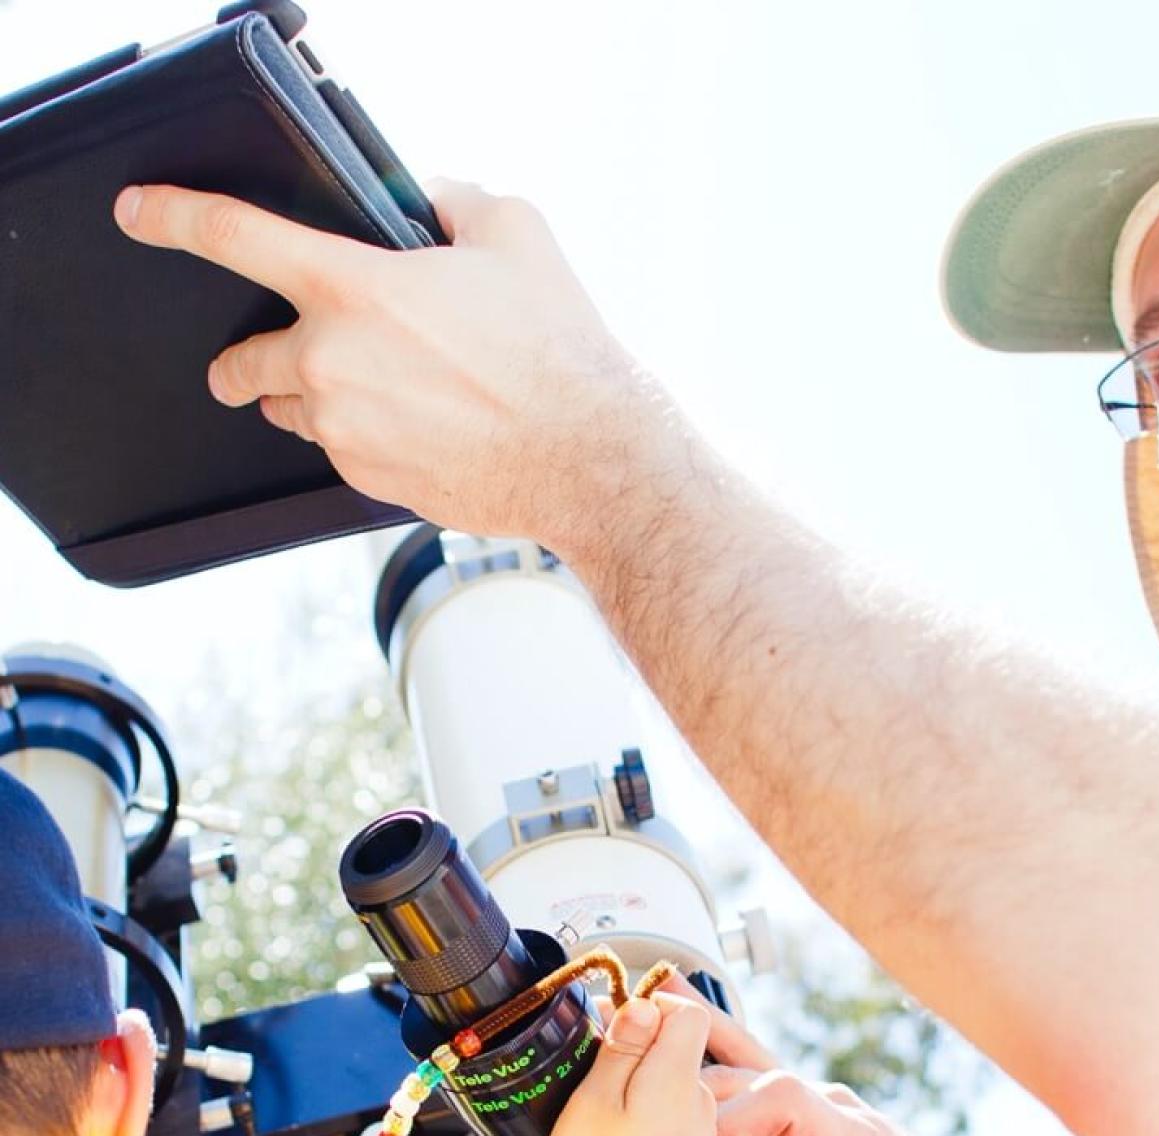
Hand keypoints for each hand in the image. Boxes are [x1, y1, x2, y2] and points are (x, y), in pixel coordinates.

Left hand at [112, 180, 676, 553]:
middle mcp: (331, 365)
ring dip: (305, 397)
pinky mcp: (367, 481)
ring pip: (289, 411)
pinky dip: (357, 436)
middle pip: (244, 359)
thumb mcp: (515, 234)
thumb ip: (451, 201)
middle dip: (243, 359)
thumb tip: (428, 203)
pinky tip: (412, 427)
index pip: (236, 237)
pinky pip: (337, 452)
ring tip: (366, 392)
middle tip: (260, 358)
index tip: (142, 214)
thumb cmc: (556, 352)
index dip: (176, 216)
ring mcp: (344, 432)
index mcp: (354, 289)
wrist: (585, 458)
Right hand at [543, 993, 714, 1135]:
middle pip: (681, 1044)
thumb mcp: (595, 1096)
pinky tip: (621, 1130)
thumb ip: (624, 1045)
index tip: (618, 1022)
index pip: (690, 1012)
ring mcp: (699, 1129)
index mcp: (678, 1077)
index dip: (654, 1006)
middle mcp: (699, 1100)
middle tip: (597, 1060)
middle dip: (642, 1042)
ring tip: (604, 1102)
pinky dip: (651, 1108)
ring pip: (676, 1078)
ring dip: (644, 1077)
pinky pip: (675, 1110)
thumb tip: (644, 1004)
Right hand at [657, 975, 1054, 1135]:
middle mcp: (830, 1107)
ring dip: (705, 1043)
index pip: (778, 1099)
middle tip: (645, 1096)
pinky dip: (719, 1061)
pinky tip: (687, 1041)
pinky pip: (756, 1080)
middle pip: (755, 1070)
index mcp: (848, 1133)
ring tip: (651, 1004)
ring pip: (753, 1060)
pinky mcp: (809, 1119)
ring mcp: (819, 1107)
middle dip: (701, 1080)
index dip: (733, 1127)